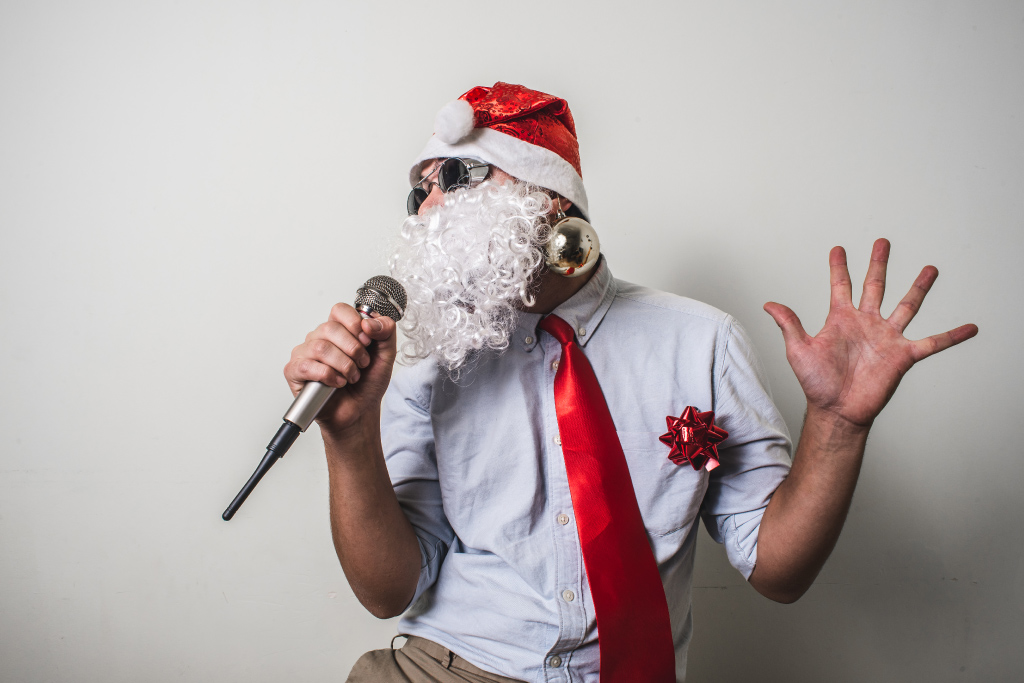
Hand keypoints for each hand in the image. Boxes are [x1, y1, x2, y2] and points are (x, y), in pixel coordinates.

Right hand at [284, 303, 397, 433]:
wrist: (360, 412)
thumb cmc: (367, 384)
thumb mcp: (386, 355)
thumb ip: (386, 331)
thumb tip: (368, 322)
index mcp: (339, 330)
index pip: (339, 310)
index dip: (354, 323)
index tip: (366, 340)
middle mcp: (319, 338)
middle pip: (330, 328)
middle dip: (353, 350)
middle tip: (362, 365)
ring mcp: (304, 354)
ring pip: (320, 348)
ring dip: (343, 366)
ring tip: (351, 377)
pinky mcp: (295, 371)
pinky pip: (308, 366)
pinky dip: (328, 376)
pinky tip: (336, 383)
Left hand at [764, 239, 977, 427]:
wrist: (837, 410)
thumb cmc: (817, 383)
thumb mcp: (798, 349)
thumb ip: (789, 324)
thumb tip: (768, 304)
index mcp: (841, 319)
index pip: (841, 286)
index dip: (838, 267)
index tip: (838, 248)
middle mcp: (866, 324)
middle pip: (875, 286)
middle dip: (878, 263)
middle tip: (882, 242)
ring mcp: (886, 338)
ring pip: (906, 305)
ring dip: (918, 287)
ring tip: (930, 269)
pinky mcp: (902, 356)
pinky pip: (932, 343)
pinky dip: (951, 336)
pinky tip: (969, 327)